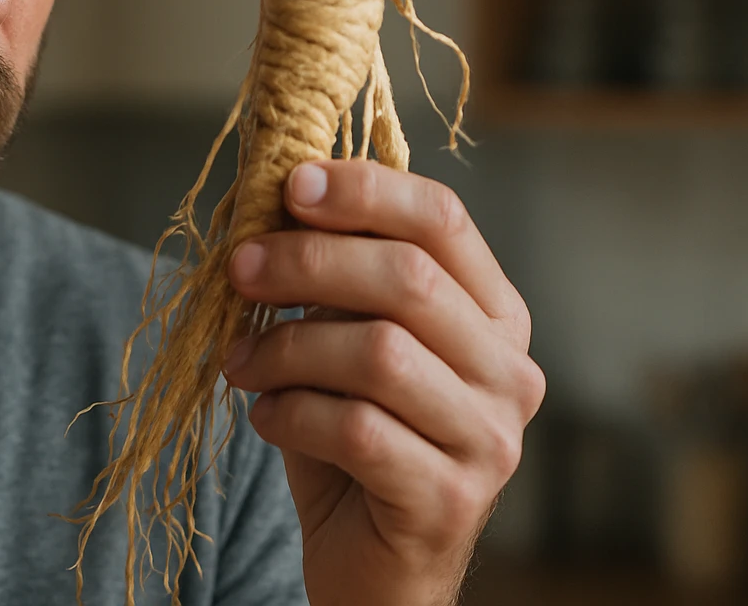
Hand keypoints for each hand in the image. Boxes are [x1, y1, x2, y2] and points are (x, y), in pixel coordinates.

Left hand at [222, 159, 544, 605]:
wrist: (373, 563)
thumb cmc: (354, 435)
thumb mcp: (345, 341)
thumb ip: (335, 279)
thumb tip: (276, 198)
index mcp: (494, 314)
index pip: (443, 220)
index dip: (365, 191)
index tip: (290, 185)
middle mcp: (509, 371)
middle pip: (408, 280)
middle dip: (308, 263)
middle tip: (238, 268)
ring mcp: (490, 438)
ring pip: (379, 354)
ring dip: (289, 347)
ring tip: (240, 361)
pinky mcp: (451, 499)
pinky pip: (357, 430)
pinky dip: (293, 414)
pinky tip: (266, 416)